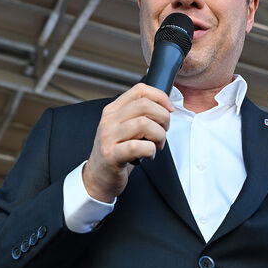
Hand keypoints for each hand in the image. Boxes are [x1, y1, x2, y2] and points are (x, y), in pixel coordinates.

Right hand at [83, 83, 173, 201]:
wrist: (98, 177)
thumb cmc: (116, 152)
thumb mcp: (124, 128)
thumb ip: (138, 115)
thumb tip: (164, 107)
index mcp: (113, 110)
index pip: (140, 90)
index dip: (160, 97)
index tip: (169, 109)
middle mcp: (109, 120)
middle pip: (145, 105)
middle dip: (163, 118)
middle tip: (164, 131)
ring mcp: (109, 137)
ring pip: (144, 124)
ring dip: (159, 135)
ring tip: (156, 145)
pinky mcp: (112, 155)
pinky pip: (138, 146)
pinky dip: (150, 150)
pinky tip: (149, 154)